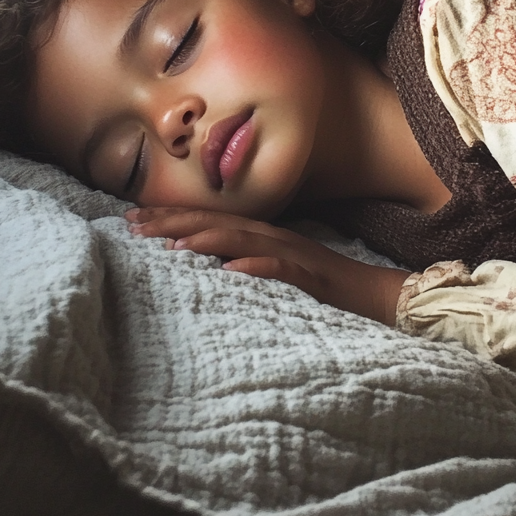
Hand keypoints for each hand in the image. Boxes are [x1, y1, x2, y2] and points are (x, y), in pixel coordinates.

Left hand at [125, 207, 408, 326]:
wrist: (383, 298)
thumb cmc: (329, 289)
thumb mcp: (280, 274)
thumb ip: (248, 265)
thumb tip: (208, 269)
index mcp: (266, 237)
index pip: (212, 221)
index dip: (173, 217)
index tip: (134, 219)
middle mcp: (276, 239)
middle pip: (219, 223)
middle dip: (175, 221)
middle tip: (133, 224)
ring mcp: (296, 256)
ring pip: (246, 241)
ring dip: (208, 240)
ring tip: (172, 245)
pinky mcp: (314, 279)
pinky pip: (284, 271)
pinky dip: (258, 268)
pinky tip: (232, 272)